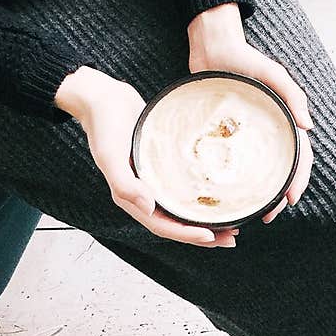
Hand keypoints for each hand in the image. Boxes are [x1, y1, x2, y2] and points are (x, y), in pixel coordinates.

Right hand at [55, 66, 237, 247]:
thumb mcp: (109, 154)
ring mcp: (154, 182)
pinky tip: (219, 195)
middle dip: (204, 234)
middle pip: (177, 223)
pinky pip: (184, 189)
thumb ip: (124, 184)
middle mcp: (143, 194)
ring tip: (232, 224)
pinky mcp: (162, 168)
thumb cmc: (104, 124)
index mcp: (130, 197)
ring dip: (206, 220)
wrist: (103, 97)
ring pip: (183, 209)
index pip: (162, 226)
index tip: (211, 237)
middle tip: (232, 237)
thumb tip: (148, 208)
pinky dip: (201, 197)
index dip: (186, 235)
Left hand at [188, 4, 313, 222]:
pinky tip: (230, 194)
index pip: (300, 157)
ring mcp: (250, 134)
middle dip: (279, 197)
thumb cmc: (245, 57)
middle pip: (281, 170)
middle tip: (267, 217)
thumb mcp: (273, 74)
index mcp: (285, 122)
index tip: (290, 200)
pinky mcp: (229, 134)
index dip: (298, 181)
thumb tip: (310, 127)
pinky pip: (237, 161)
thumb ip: (293, 95)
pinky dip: (238, 180)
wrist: (211, 46)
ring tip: (252, 213)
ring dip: (261, 194)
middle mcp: (270, 132)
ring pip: (261, 170)